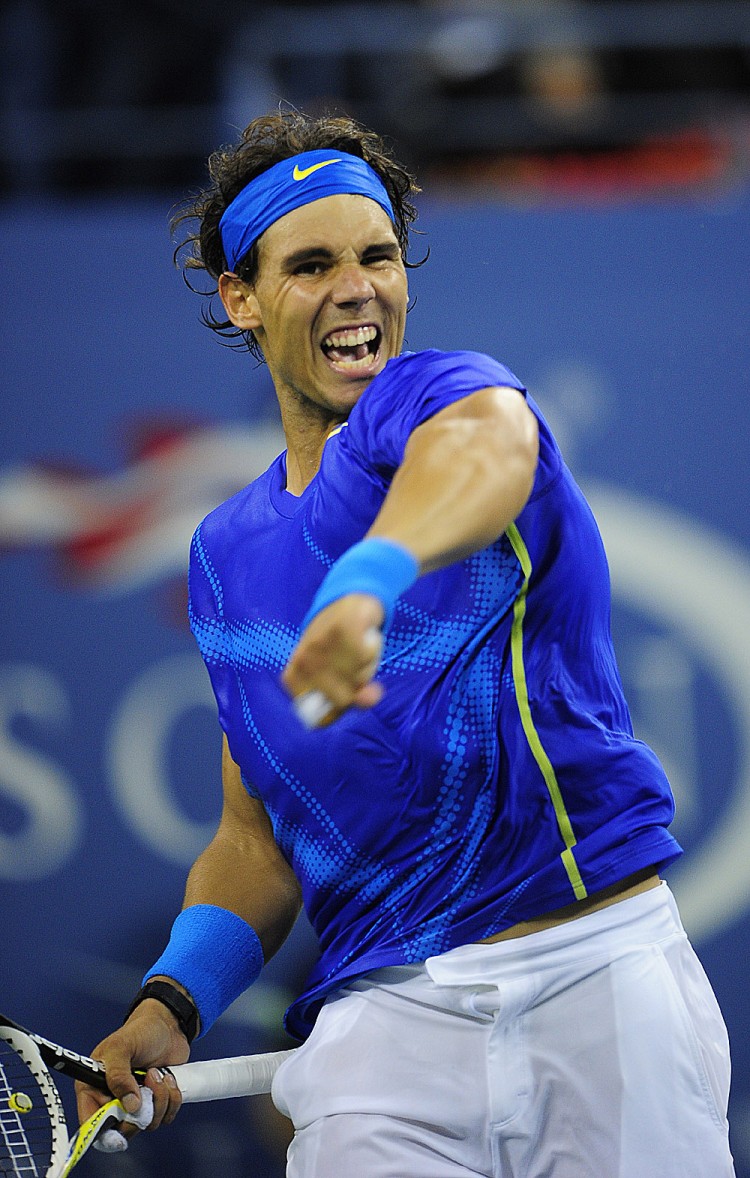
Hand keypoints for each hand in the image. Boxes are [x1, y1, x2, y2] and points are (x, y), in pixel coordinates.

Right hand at [75, 1000, 189, 1141]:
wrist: (169, 1026)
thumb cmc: (140, 1031)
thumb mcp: (121, 1047)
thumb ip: (118, 1075)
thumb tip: (129, 1106)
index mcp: (93, 1088)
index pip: (91, 1122)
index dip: (104, 1131)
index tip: (125, 1124)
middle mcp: (113, 1099)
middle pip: (123, 1129)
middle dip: (140, 1111)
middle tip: (145, 1085)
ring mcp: (136, 1103)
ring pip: (148, 1124)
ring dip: (159, 1100)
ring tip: (157, 1074)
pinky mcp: (156, 1103)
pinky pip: (165, 1117)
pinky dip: (171, 1100)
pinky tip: (168, 1078)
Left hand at [282, 593, 384, 726]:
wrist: (348, 603)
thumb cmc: (341, 648)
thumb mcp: (340, 679)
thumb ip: (352, 698)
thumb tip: (368, 700)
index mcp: (295, 678)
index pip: (321, 718)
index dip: (342, 707)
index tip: (344, 687)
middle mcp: (303, 662)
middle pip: (344, 699)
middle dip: (356, 685)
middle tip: (352, 664)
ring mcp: (320, 644)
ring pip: (358, 677)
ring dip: (367, 665)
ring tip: (357, 648)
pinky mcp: (341, 628)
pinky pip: (366, 656)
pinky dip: (372, 649)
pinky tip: (363, 638)